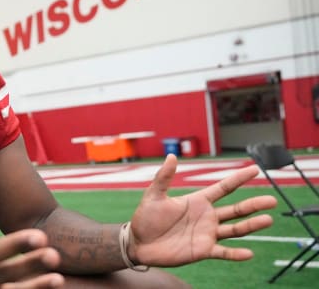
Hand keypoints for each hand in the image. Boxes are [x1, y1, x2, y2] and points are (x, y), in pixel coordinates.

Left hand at [129, 154, 276, 266]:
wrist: (139, 243)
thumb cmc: (145, 218)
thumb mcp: (153, 195)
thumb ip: (164, 177)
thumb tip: (171, 156)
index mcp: (197, 201)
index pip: (223, 188)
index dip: (239, 178)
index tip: (255, 169)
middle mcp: (207, 216)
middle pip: (236, 209)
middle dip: (253, 205)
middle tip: (272, 200)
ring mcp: (207, 234)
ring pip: (235, 229)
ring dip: (251, 225)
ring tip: (268, 220)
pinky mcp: (203, 250)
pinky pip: (223, 252)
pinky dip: (236, 253)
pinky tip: (249, 253)